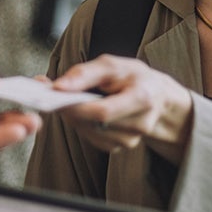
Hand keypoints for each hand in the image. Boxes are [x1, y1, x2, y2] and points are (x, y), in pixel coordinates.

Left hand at [49, 55, 194, 162]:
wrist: (157, 97)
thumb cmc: (133, 78)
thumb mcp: (113, 65)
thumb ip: (84, 73)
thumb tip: (57, 86)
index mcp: (142, 98)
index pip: (103, 111)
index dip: (76, 106)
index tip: (54, 93)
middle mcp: (140, 124)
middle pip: (92, 124)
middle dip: (69, 109)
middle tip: (54, 93)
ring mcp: (131, 140)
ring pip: (88, 132)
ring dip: (74, 117)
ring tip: (73, 99)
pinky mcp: (120, 147)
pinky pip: (91, 138)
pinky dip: (82, 124)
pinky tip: (85, 111)